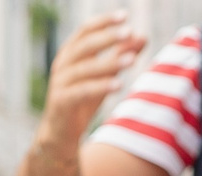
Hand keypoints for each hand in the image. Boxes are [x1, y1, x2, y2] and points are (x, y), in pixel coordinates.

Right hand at [40, 11, 148, 144]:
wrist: (61, 133)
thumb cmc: (83, 100)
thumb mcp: (104, 76)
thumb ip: (120, 55)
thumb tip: (142, 37)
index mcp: (70, 53)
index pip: (86, 30)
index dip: (104, 22)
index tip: (125, 16)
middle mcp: (62, 64)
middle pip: (85, 46)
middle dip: (108, 38)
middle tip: (129, 32)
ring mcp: (60, 83)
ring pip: (86, 69)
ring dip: (110, 63)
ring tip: (132, 60)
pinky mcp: (61, 102)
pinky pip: (82, 91)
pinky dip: (100, 87)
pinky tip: (118, 85)